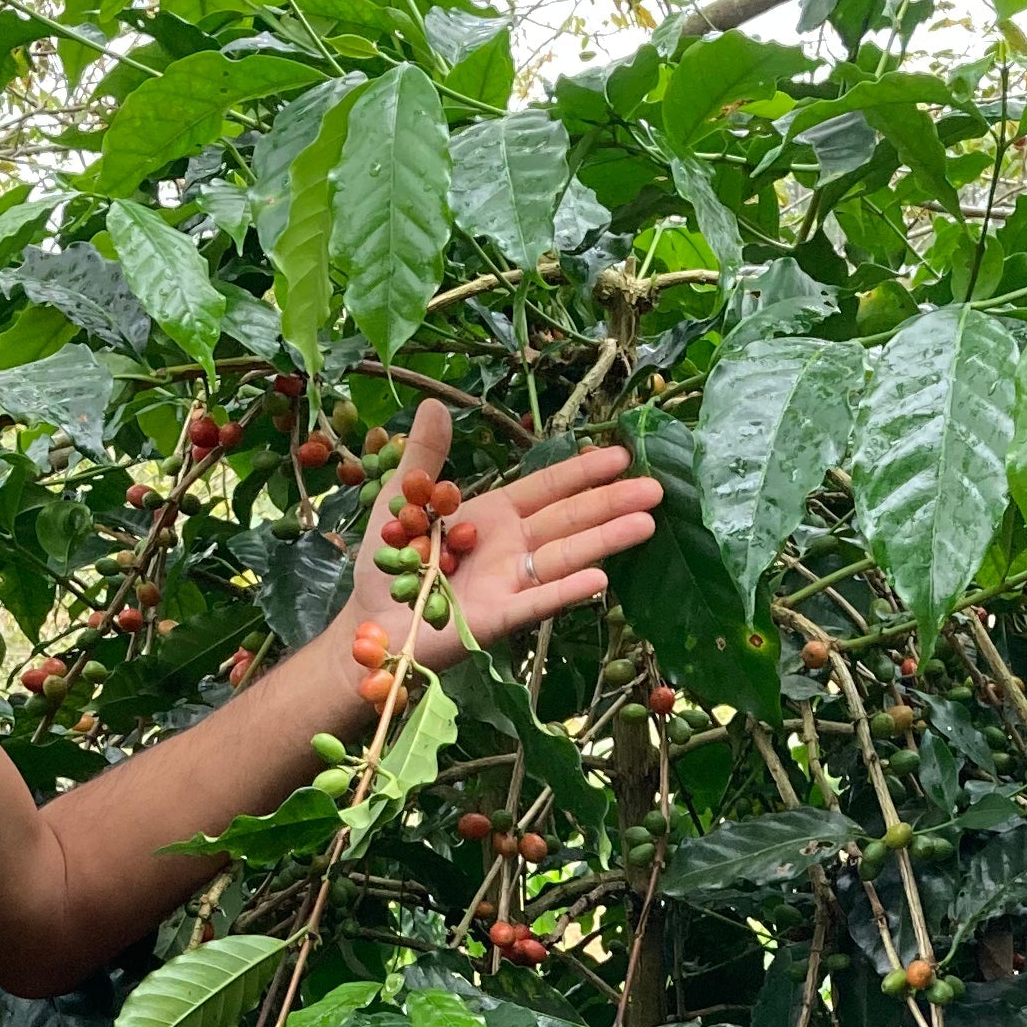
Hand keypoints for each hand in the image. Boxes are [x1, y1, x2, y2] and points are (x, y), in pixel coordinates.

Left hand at [353, 395, 656, 670]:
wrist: (370, 623)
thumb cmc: (386, 566)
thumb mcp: (400, 498)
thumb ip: (424, 456)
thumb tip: (433, 404)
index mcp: (493, 516)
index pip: (548, 490)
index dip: (583, 473)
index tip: (621, 456)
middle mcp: (510, 548)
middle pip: (568, 520)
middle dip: (611, 503)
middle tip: (656, 488)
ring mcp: (508, 584)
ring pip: (564, 557)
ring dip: (604, 541)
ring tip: (646, 524)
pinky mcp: (496, 619)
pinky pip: (536, 603)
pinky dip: (566, 592)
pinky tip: (600, 581)